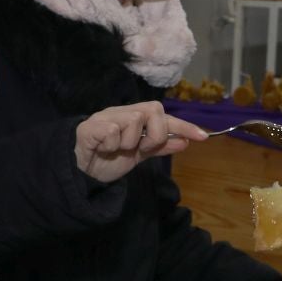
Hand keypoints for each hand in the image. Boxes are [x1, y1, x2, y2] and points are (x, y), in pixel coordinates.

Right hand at [74, 102, 208, 184]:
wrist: (78, 170)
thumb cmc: (107, 159)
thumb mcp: (138, 155)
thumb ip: (160, 146)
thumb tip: (186, 141)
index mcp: (135, 118)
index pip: (164, 116)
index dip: (184, 125)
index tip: (203, 136)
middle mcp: (123, 113)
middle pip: (153, 110)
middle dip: (154, 134)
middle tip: (141, 148)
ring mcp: (107, 117)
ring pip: (133, 121)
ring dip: (129, 143)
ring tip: (117, 150)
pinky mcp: (91, 126)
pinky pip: (113, 131)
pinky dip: (112, 145)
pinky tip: (104, 150)